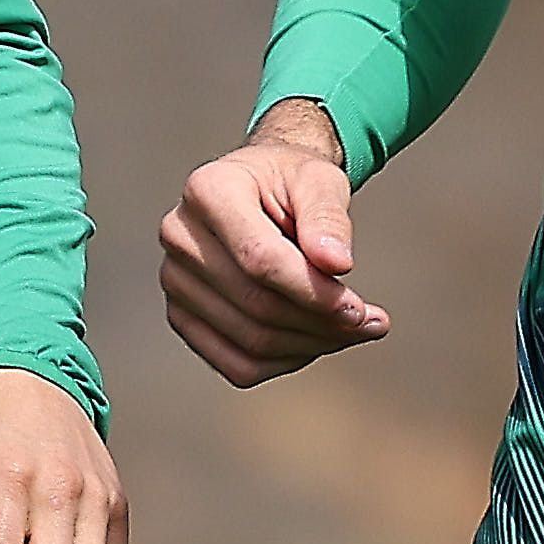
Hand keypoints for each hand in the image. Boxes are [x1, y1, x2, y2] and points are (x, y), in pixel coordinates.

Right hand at [163, 100, 386, 386]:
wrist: (262, 191)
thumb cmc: (292, 182)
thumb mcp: (320, 180)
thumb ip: (329, 216)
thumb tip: (336, 263)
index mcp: (208, 190)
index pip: (260, 259)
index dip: (314, 291)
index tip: (360, 308)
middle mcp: (180, 236)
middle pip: (257, 304)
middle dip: (321, 323)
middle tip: (370, 323)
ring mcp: (174, 280)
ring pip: (250, 341)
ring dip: (311, 345)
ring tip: (354, 330)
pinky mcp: (183, 315)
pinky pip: (237, 364)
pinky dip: (286, 362)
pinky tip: (318, 341)